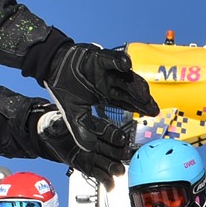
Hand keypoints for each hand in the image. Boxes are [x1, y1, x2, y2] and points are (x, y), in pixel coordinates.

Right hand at [40, 43, 158, 179]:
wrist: (52, 66)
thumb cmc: (65, 88)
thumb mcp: (73, 113)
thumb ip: (82, 129)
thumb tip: (88, 149)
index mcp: (107, 95)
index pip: (127, 103)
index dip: (140, 108)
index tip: (152, 115)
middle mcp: (110, 83)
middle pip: (131, 91)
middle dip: (142, 100)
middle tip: (153, 109)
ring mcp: (106, 70)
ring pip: (125, 77)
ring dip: (135, 84)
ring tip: (144, 93)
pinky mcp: (98, 58)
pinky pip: (111, 59)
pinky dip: (118, 60)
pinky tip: (126, 64)